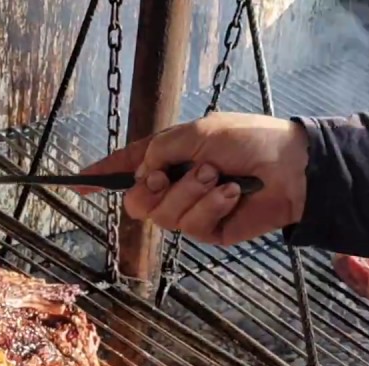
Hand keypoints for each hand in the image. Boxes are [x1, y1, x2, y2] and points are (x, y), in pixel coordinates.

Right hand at [79, 112, 309, 245]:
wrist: (292, 168)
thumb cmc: (249, 140)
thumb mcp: (198, 133)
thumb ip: (160, 150)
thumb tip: (142, 173)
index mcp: (169, 156)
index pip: (126, 166)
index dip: (101, 175)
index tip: (76, 183)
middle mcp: (175, 184)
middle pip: (136, 201)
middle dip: (152, 188)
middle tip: (171, 175)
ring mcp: (191, 209)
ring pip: (163, 215)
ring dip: (191, 192)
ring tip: (219, 177)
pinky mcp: (209, 230)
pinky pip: (193, 225)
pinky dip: (212, 205)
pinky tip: (233, 194)